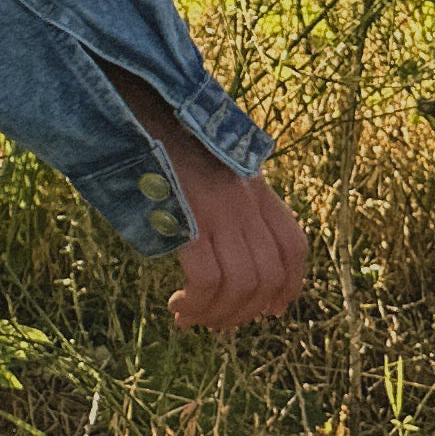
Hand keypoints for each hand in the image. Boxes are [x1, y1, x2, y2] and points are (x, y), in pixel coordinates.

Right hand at [167, 146, 306, 331]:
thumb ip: (230, 197)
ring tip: (192, 318)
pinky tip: (178, 306)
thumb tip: (233, 249)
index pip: (293, 245)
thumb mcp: (213, 164)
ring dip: (218, 315)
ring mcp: (221, 209)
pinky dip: (197, 303)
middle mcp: (247, 200)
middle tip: (216, 322)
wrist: (140, 113)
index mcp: (256, 187)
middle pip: (269, 275)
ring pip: (241, 285)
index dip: (289, 286)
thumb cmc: (167, 141)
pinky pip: (207, 279)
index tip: (270, 310)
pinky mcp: (191, 218)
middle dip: (244, 312)